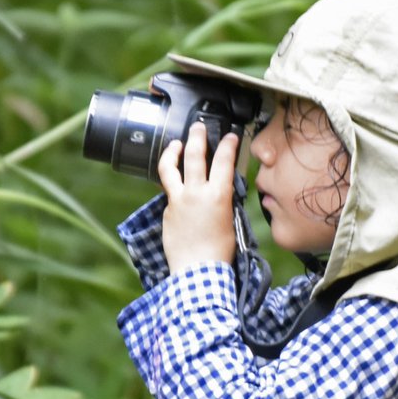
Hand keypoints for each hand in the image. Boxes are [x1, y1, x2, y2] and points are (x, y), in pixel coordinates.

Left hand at [157, 121, 238, 273]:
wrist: (198, 271)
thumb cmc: (218, 253)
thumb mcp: (230, 221)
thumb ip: (223, 202)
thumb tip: (220, 191)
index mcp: (218, 196)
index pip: (224, 161)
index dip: (228, 144)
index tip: (230, 136)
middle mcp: (195, 193)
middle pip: (193, 155)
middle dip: (197, 136)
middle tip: (198, 127)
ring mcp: (177, 201)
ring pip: (169, 167)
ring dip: (172, 151)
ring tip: (176, 143)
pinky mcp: (166, 211)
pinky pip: (169, 192)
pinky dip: (174, 186)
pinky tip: (179, 188)